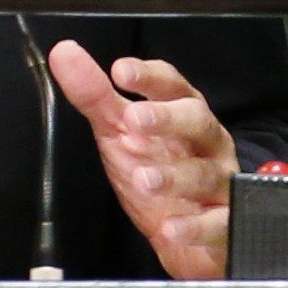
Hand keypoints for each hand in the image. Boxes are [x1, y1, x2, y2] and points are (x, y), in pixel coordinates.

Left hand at [48, 42, 233, 279]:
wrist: (187, 235)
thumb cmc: (157, 167)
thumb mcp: (120, 131)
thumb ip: (95, 94)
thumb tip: (63, 53)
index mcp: (185, 113)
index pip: (173, 86)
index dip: (149, 77)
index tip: (120, 71)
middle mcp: (208, 142)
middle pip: (197, 122)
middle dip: (167, 119)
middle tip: (133, 121)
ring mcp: (220, 182)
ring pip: (204, 174)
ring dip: (173, 176)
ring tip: (142, 180)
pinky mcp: (223, 221)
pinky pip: (215, 223)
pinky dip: (194, 227)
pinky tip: (170, 228)